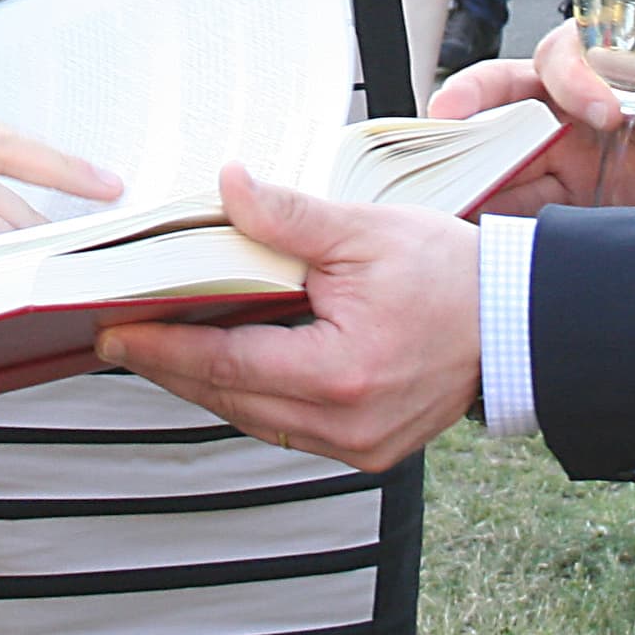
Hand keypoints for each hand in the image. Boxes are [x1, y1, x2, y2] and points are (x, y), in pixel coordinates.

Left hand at [98, 166, 478, 472]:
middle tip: (120, 336)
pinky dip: (254, 395)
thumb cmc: (452, 274)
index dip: (161, 348)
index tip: (113, 330)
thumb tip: (227, 185)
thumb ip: (289, 216)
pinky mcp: (369, 448)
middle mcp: (345, 424)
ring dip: (210, 383)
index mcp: (340, 373)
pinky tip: (230, 363)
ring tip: (163, 345)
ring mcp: (359, 445)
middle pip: (230, 399)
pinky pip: (289, 425)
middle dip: (170, 368)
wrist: (521, 321)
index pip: (223, 365)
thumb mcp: (365, 232)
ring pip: (255, 418)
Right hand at [431, 23, 634, 212]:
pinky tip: (484, 243)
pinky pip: (520, 212)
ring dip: (472, 185)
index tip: (604, 113)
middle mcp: (557, 103)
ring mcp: (554, 155)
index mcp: (590, 59)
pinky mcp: (563, 201)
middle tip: (447, 148)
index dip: (572, 83)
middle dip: (464, 128)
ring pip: (497, 165)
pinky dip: (496, 226)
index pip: (558, 60)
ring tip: (451, 208)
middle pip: (495, 108)